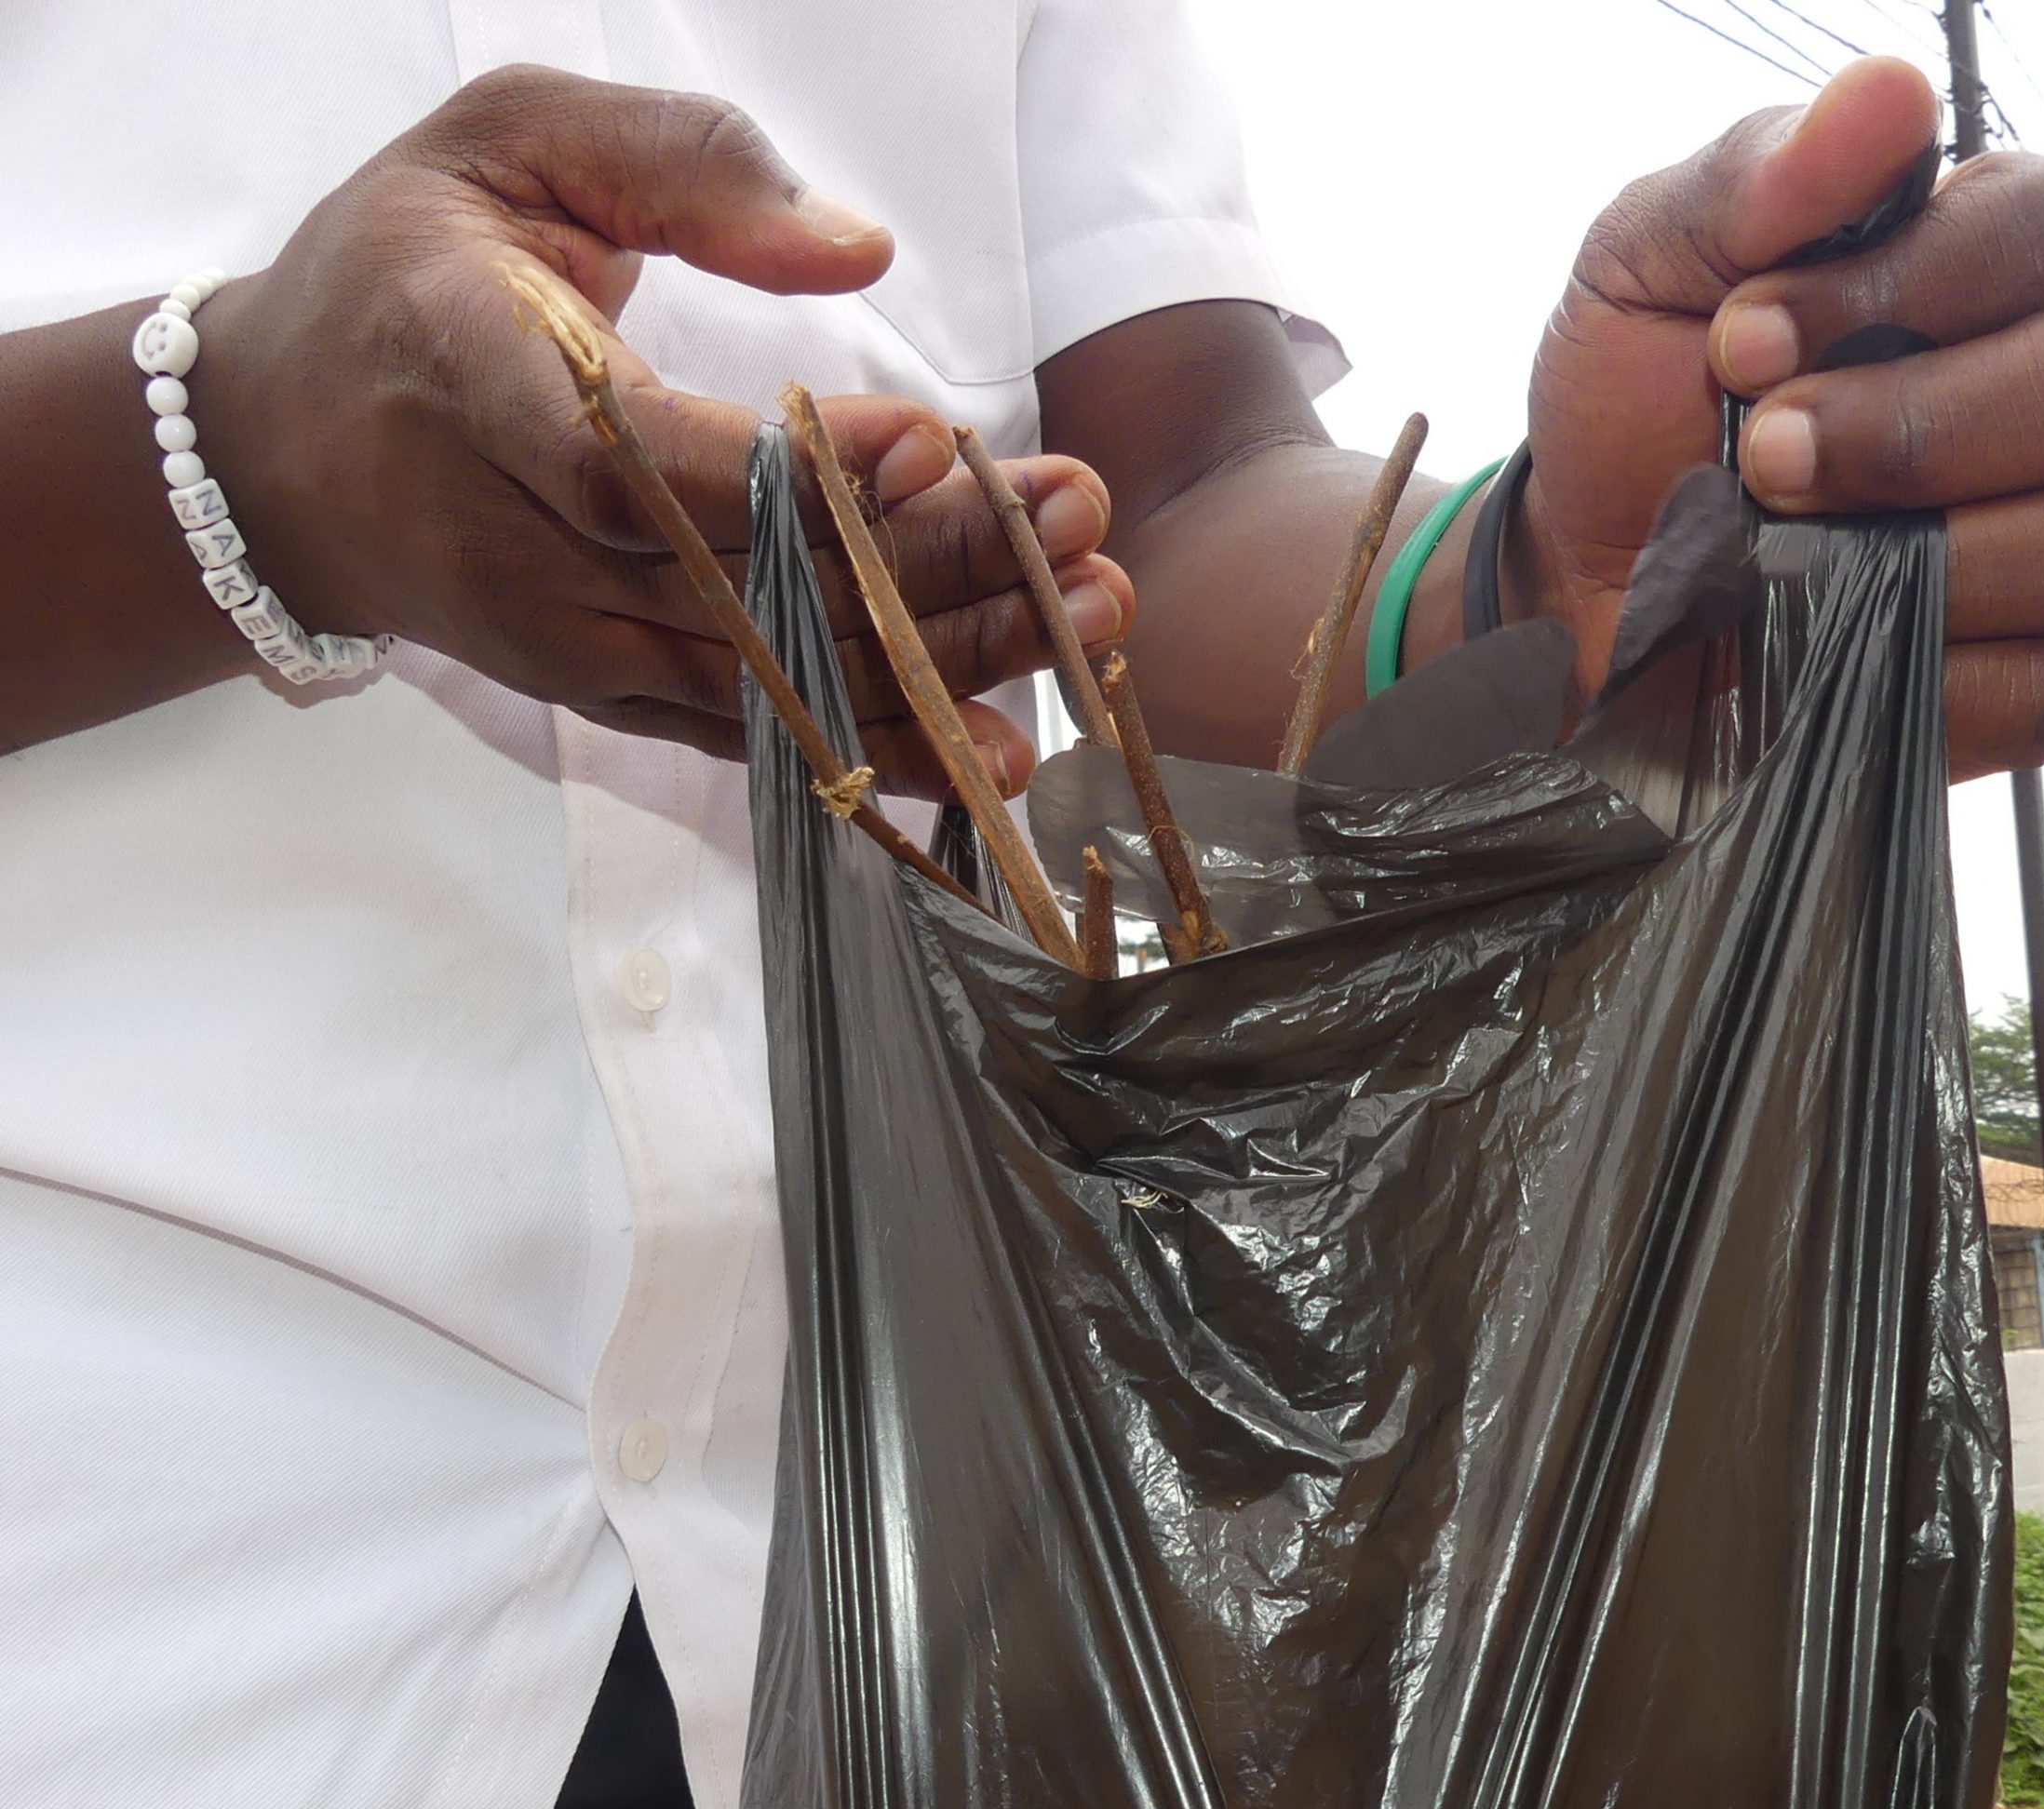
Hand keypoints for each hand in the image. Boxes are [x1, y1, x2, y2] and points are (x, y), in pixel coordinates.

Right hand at [186, 66, 1130, 792]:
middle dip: (927, 569)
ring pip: (766, 676)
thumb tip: (858, 247)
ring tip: (1087, 631)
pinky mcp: (600, 697)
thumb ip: (679, 167)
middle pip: (745, 587)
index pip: (648, 461)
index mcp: (481, 383)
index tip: (929, 444)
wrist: (282, 449)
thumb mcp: (510, 144)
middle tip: (1084, 538)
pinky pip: (747, 735)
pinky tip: (988, 754)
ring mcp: (563, 645)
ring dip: (937, 663)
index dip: (792, 475)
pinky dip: (870, 747)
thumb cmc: (406, 269)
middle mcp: (522, 548)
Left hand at [1516, 58, 2043, 779]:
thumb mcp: (1641, 271)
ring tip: (1787, 557)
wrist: (1566, 586)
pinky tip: (1831, 647)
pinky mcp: (2011, 685)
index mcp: (1984, 273)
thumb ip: (1755, 181)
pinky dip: (1944, 677)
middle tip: (1764, 453)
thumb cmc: (1626, 416)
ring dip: (1939, 556)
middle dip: (1922, 425)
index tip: (1741, 337)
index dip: (1909, 284)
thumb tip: (1890, 96)